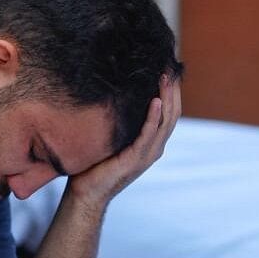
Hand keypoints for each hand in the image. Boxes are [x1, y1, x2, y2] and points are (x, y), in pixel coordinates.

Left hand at [67, 74, 181, 208]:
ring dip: (167, 97)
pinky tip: (155, 100)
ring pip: (166, 121)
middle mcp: (154, 147)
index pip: (168, 111)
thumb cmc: (93, 164)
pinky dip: (153, 117)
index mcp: (151, 141)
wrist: (85, 193)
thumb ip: (118, 120)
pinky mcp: (136, 159)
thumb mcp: (110, 136)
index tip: (168, 66)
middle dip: (173, 88)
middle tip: (170, 64)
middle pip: (172, 113)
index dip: (171, 90)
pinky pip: (149, 134)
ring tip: (165, 76)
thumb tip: (112, 92)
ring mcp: (147, 155)